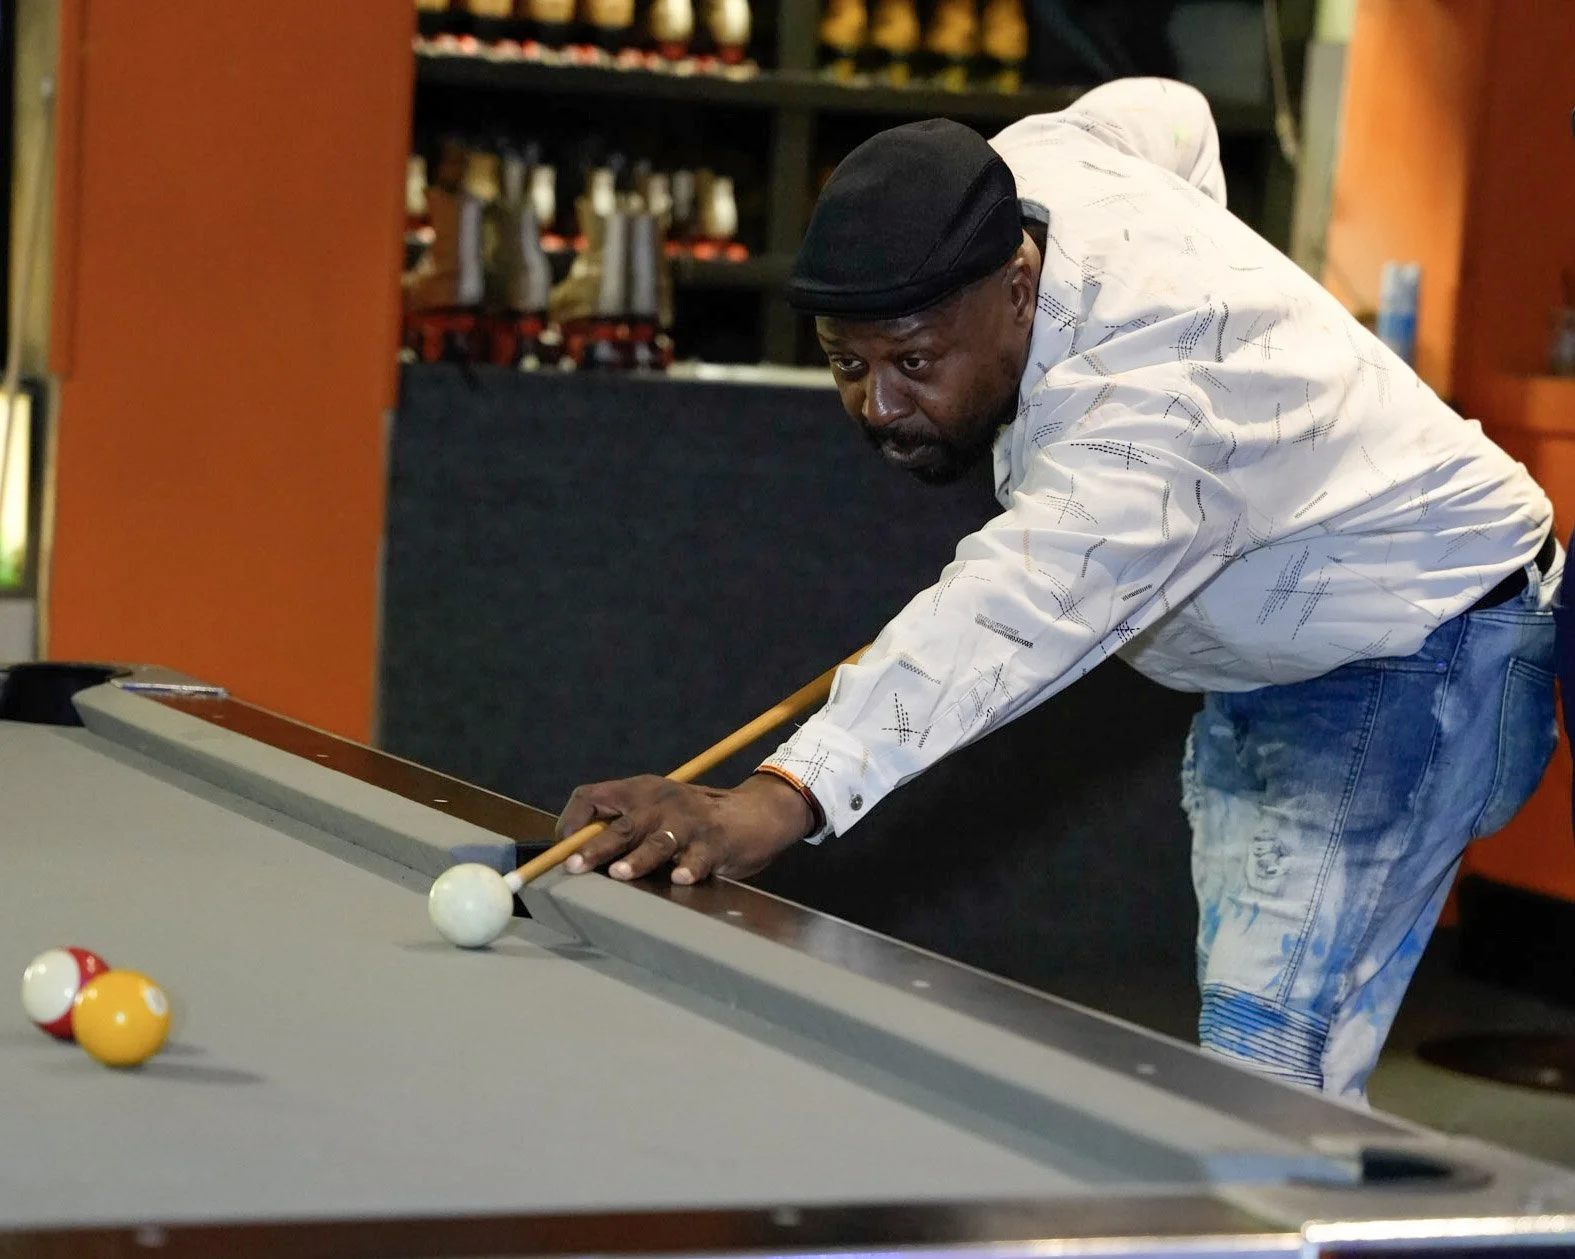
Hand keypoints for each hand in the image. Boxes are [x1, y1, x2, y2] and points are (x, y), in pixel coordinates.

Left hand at [557, 773, 814, 884]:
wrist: (753, 814)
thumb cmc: (693, 820)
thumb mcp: (656, 812)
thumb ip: (624, 828)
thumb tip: (575, 855)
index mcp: (640, 791)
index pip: (593, 796)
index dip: (573, 821)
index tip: (564, 848)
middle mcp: (662, 802)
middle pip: (623, 825)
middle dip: (597, 847)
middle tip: (576, 866)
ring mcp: (690, 822)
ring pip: (659, 841)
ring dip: (639, 859)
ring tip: (620, 873)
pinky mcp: (716, 841)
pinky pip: (699, 857)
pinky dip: (689, 868)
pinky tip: (681, 879)